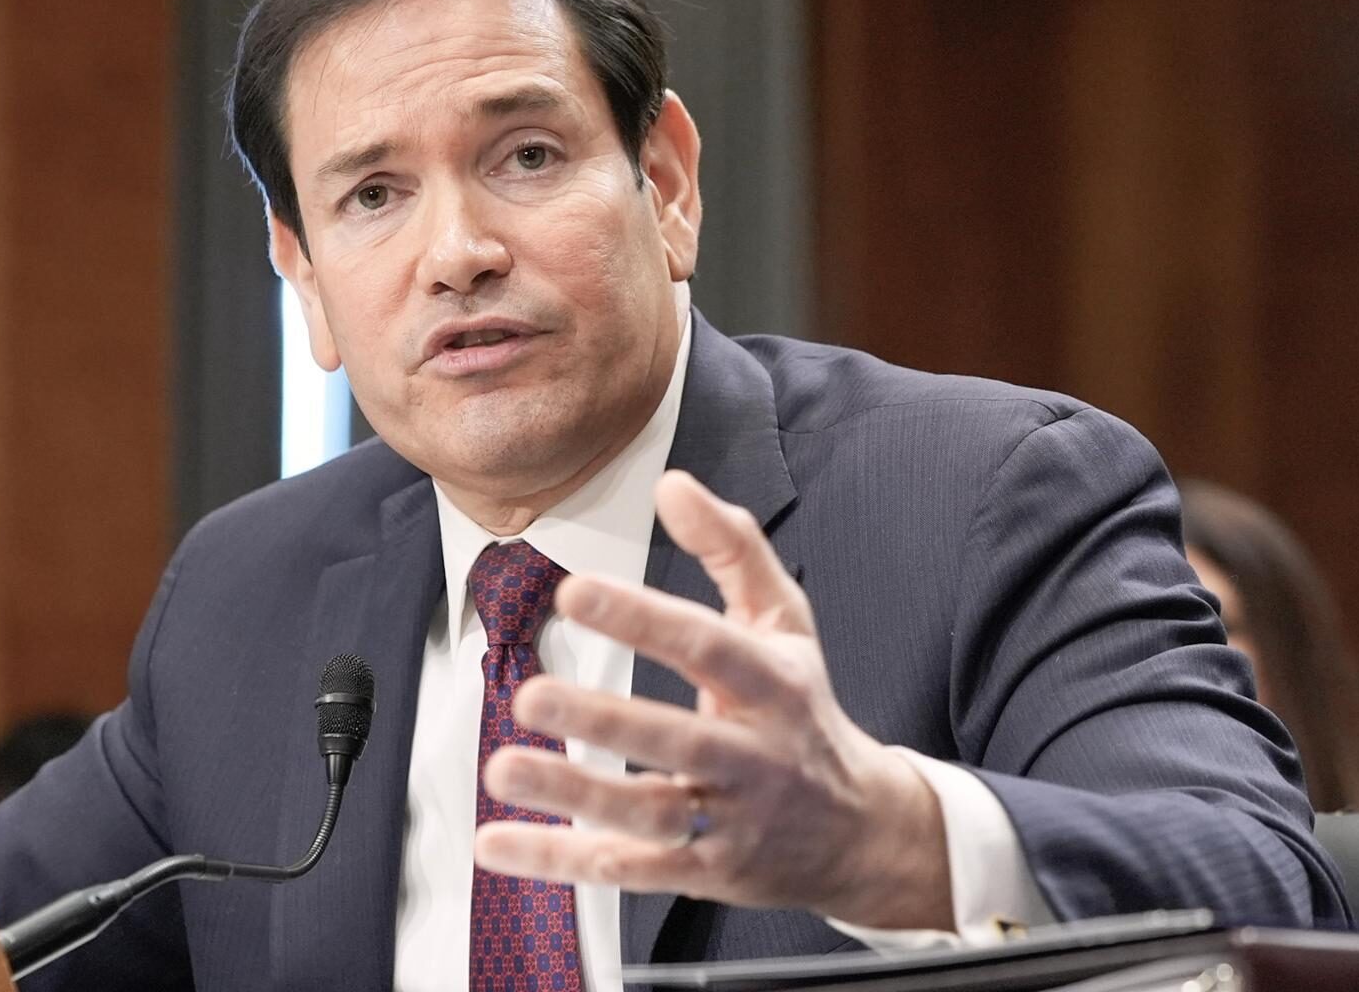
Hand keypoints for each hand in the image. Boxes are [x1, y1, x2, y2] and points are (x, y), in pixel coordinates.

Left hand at [472, 470, 952, 930]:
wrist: (862, 832)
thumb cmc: (805, 711)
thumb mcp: (787, 622)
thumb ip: (733, 548)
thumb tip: (673, 485)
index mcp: (774, 685)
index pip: (708, 646)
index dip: (643, 618)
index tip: (575, 591)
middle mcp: (755, 756)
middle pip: (679, 738)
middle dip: (604, 719)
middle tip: (532, 694)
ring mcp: (731, 822)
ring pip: (649, 814)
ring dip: (573, 794)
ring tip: (502, 766)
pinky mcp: (706, 873)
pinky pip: (627, 869)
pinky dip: (559, 859)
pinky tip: (496, 841)